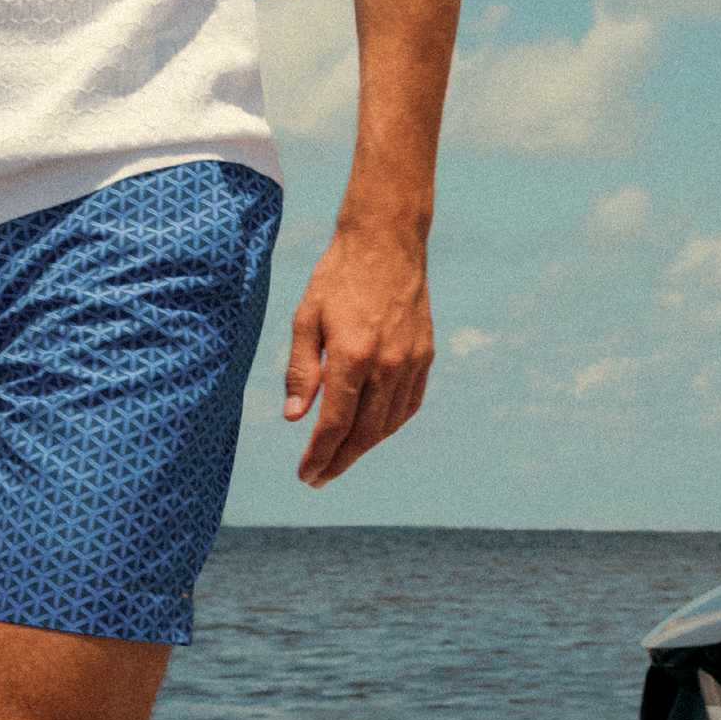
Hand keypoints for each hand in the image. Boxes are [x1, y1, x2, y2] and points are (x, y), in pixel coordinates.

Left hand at [284, 223, 433, 486]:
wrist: (386, 241)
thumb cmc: (338, 276)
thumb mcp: (306, 318)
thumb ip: (301, 370)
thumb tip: (295, 417)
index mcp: (353, 356)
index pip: (334, 424)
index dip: (318, 455)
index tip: (305, 475)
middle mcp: (388, 364)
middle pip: (363, 434)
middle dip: (338, 461)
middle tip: (318, 478)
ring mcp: (411, 361)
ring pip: (388, 424)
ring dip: (363, 448)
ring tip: (340, 457)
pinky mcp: (425, 354)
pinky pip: (408, 405)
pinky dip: (388, 425)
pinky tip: (371, 431)